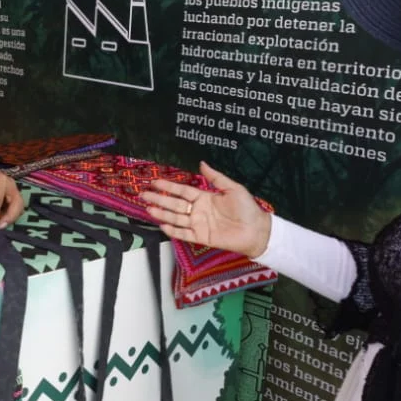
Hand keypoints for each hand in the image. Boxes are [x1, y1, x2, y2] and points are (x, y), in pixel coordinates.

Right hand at [142, 162, 271, 258]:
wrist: (256, 230)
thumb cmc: (247, 208)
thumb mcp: (233, 188)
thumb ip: (216, 177)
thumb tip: (201, 163)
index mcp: (204, 197)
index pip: (181, 191)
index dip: (168, 186)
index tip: (154, 181)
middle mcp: (198, 210)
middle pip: (174, 204)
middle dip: (159, 199)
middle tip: (143, 194)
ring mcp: (198, 224)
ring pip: (175, 218)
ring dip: (161, 214)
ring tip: (148, 208)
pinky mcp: (201, 237)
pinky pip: (183, 234)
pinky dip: (173, 231)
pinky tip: (162, 225)